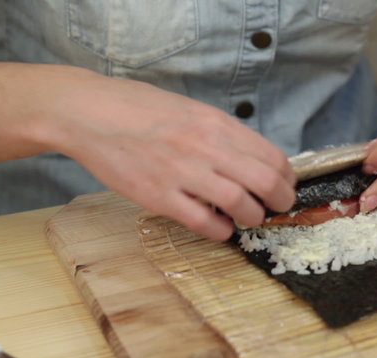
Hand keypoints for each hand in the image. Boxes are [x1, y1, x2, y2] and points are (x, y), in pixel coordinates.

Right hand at [38, 66, 294, 239]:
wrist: (90, 112)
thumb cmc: (141, 109)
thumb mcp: (192, 110)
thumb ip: (223, 133)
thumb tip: (253, 159)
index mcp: (217, 123)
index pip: (272, 156)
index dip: (287, 177)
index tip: (284, 185)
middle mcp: (206, 146)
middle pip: (266, 181)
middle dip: (280, 200)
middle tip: (276, 207)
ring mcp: (183, 172)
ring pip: (240, 204)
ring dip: (253, 217)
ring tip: (248, 217)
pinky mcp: (158, 196)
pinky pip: (203, 222)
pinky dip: (221, 230)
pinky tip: (220, 227)